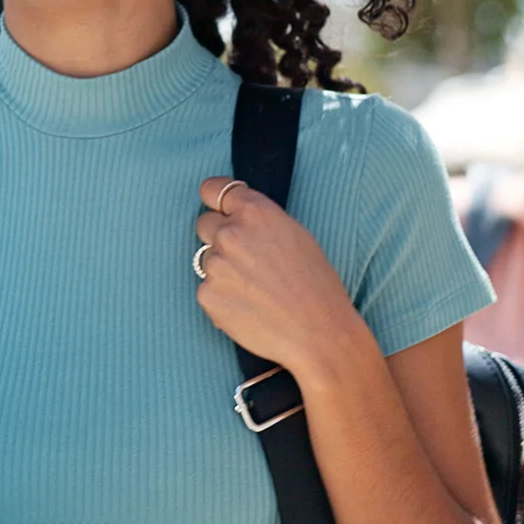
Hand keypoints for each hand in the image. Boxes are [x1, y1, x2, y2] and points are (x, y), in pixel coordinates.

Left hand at [194, 176, 361, 376]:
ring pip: (206, 259)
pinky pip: (207, 289)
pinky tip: (249, 307)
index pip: (212, 189)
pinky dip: (222, 297)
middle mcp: (230, 233)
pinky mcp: (207, 295)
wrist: (319, 335)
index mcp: (255, 212)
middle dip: (219, 236)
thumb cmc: (316, 285)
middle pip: (204, 224)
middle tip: (245, 259)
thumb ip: (259, 220)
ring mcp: (215, 265)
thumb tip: (233, 216)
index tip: (218, 208)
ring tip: (254, 289)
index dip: (214, 200)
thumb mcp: (295, 235)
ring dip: (222, 269)